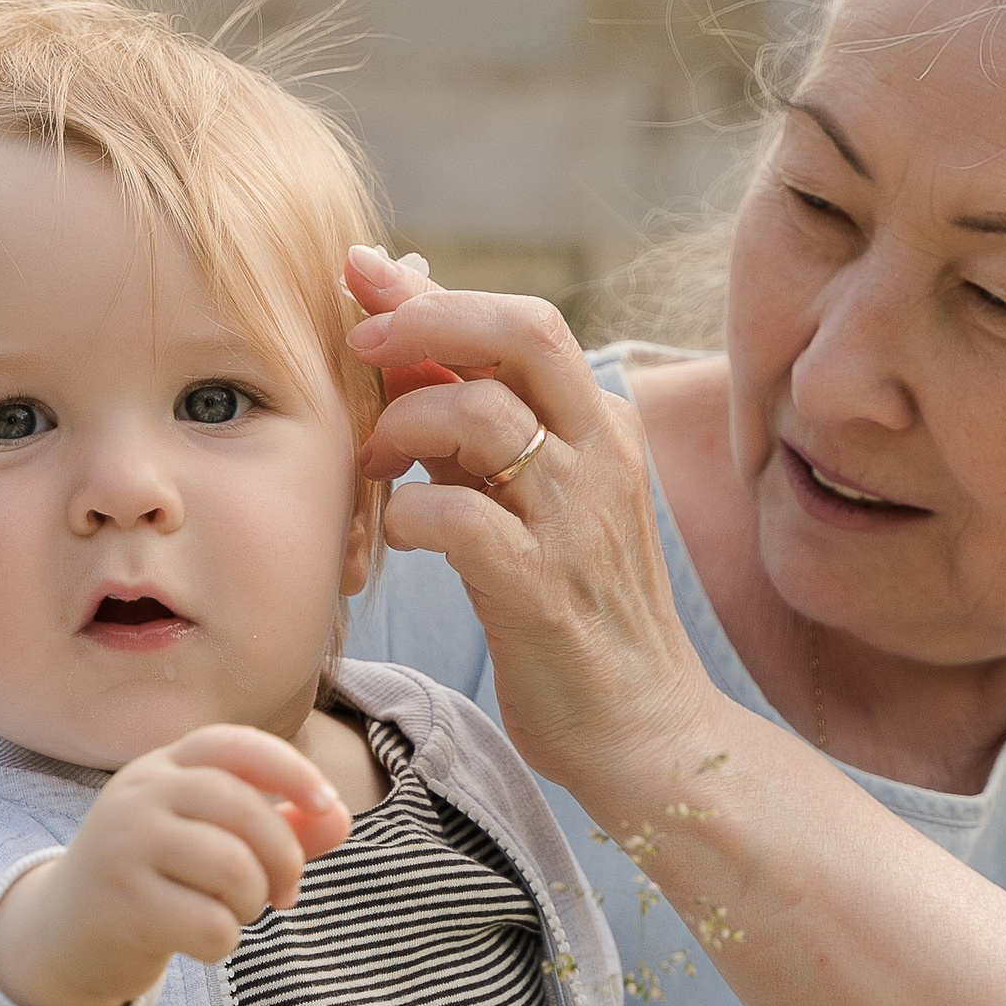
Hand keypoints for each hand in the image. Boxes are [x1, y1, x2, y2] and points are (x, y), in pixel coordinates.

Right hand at [0, 726, 350, 1005]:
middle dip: (285, 858)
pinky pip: (210, 924)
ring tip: (237, 913)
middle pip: (244, 811)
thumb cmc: (158, 878)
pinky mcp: (120, 904)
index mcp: (164, 766)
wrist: (66, 932)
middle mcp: (139, 795)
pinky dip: (225, 942)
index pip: (234, 746)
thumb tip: (341, 819)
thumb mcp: (212, 840)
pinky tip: (204, 940)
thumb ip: (281, 827)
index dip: (290, 769)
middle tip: (284, 892)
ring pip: (233, 868)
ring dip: (253, 903)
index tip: (328, 802)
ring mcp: (124, 846)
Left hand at [344, 248, 718, 831]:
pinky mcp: (541, 589)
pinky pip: (457, 517)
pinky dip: (408, 514)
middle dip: (425, 318)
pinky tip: (399, 536)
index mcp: (601, 428)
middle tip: (358, 346)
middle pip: (522, 331)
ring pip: (482, 413)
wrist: (646, 730)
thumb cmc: (576, 615)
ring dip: (402, 423)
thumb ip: (480, 432)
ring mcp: (575, 521)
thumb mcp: (535, 505)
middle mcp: (599, 458)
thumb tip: (407, 351)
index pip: (522, 324)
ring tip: (374, 465)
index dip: (433, 292)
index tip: (363, 274)